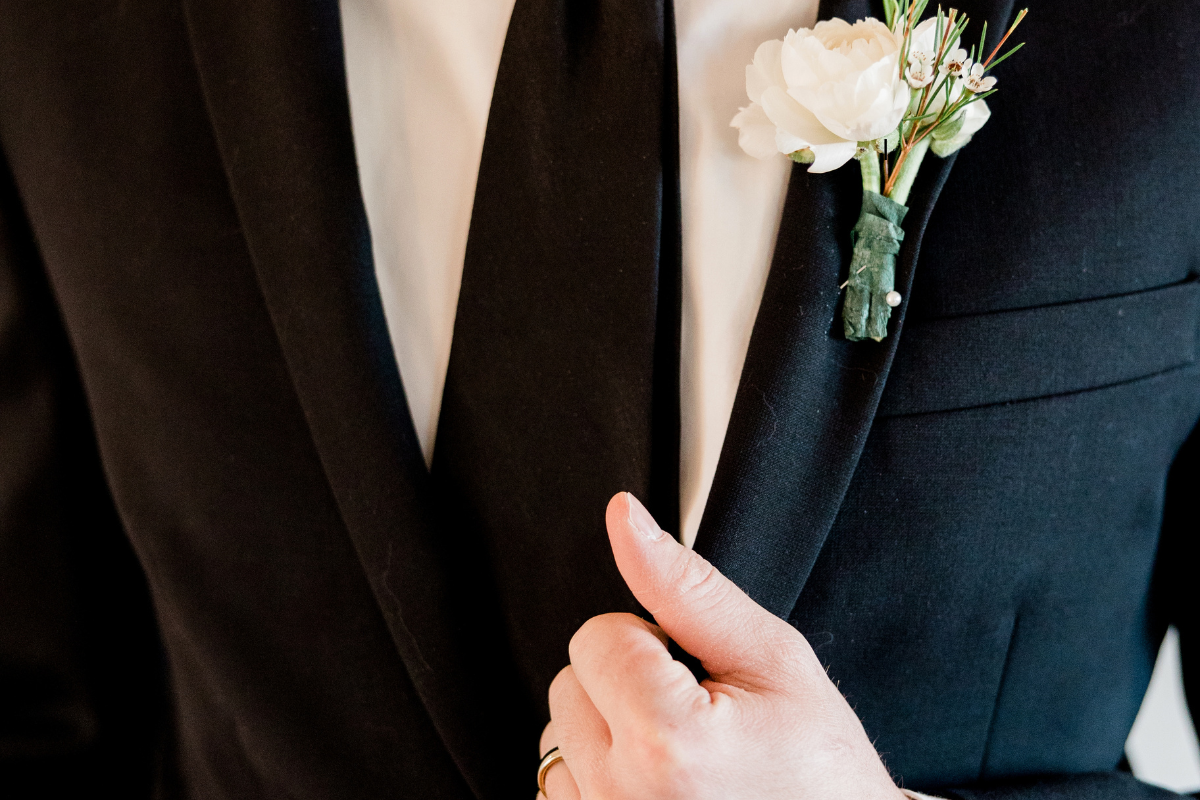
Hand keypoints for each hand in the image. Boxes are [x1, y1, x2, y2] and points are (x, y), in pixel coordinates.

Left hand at [537, 492, 905, 799]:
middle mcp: (622, 794)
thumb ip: (686, 584)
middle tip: (697, 719)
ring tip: (679, 758)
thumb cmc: (820, 769)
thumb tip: (624, 517)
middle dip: (626, 684)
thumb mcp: (771, 660)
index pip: (598, 636)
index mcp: (666, 740)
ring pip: (559, 735)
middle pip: (570, 682)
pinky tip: (657, 786)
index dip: (653, 644)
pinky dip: (600, 777)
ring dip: (609, 731)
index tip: (700, 681)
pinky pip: (561, 786)